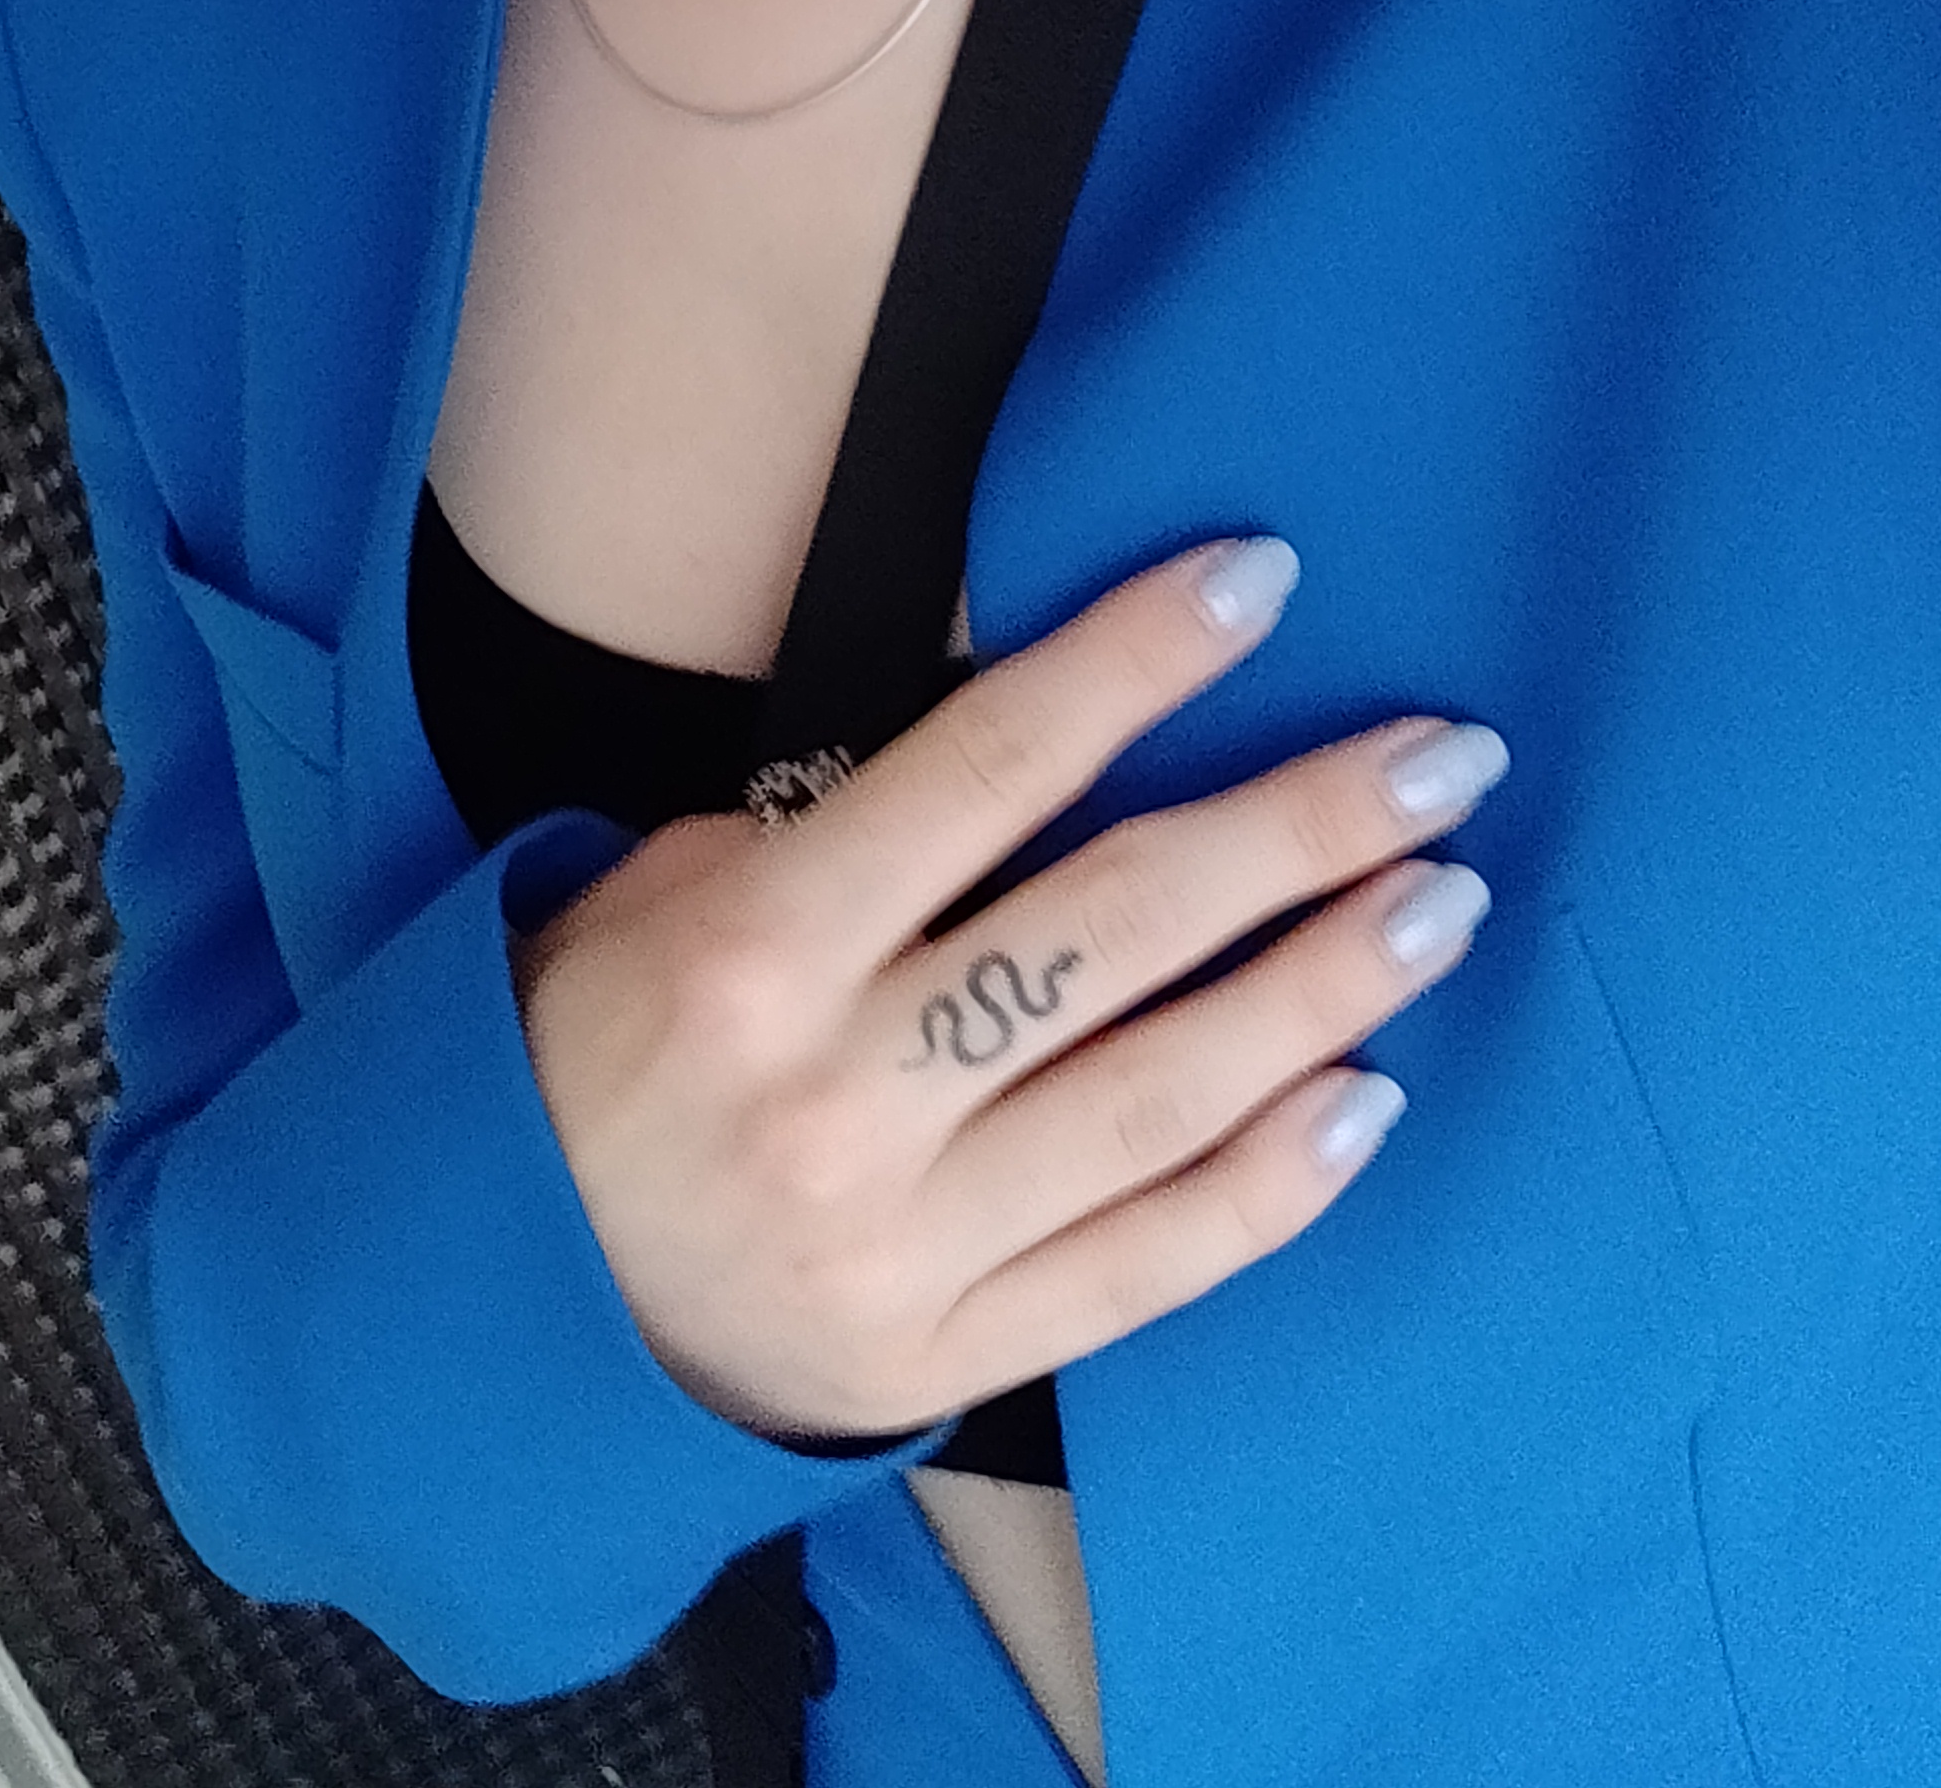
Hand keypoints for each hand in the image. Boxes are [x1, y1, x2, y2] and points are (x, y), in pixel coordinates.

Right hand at [511, 539, 1503, 1442]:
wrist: (494, 1314)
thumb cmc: (587, 1053)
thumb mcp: (660, 894)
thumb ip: (840, 826)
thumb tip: (1046, 720)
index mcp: (752, 951)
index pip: (986, 769)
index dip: (1133, 660)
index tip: (1262, 579)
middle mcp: (838, 1096)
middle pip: (1114, 928)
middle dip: (1299, 827)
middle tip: (1447, 757)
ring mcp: (898, 1243)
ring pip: (1160, 1096)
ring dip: (1322, 987)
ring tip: (1444, 899)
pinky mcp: (941, 1362)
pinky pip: (1145, 1265)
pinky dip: (1270, 1185)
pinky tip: (1365, 1097)